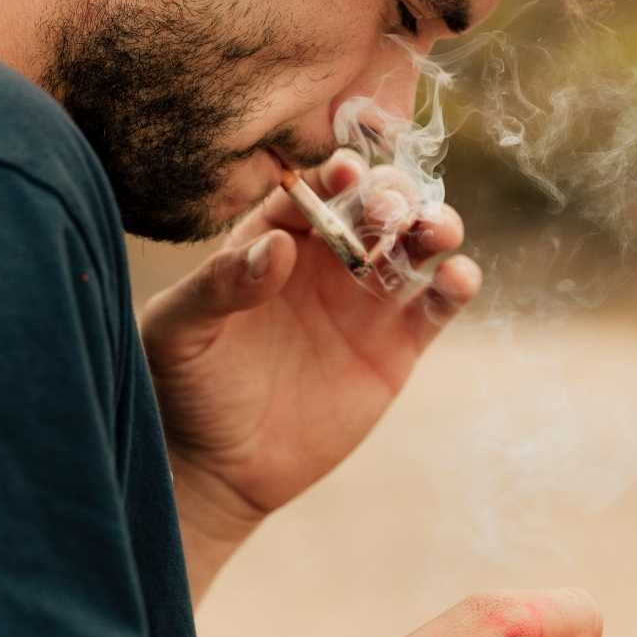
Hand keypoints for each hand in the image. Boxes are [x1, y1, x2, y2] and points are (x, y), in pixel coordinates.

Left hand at [140, 150, 479, 532]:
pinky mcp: (397, 347)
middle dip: (389, 195)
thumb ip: (218, 285)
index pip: (308, 193)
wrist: (221, 467)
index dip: (332, 175)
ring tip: (438, 230)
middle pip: (370, 208)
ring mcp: (364, 301)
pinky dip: (455, 285)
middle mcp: (323, 260)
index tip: (347, 170)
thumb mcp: (179, 331)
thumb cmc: (186, 387)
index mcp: (269, 241)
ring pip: (413, 246)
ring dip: (434, 227)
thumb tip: (277, 246)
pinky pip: (435, 306)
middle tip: (391, 206)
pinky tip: (456, 277)